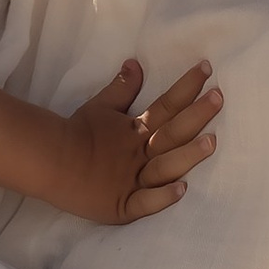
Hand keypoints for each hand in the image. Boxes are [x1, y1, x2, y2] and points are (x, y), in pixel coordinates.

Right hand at [38, 56, 219, 224]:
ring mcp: (133, 180)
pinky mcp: (123, 206)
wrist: (50, 162)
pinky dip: (161, 197)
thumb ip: (122, 88)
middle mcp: (139, 153)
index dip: (186, 88)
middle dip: (195, 116)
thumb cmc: (79, 134)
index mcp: (136, 130)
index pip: (166, 105)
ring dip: (187, 155)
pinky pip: (145, 202)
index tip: (207, 68)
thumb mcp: (101, 107)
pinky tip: (181, 190)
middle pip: (172, 133)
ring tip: (211, 142)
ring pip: (165, 167)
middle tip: (218, 98)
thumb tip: (135, 63)